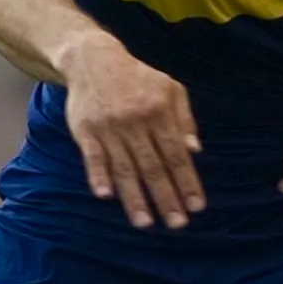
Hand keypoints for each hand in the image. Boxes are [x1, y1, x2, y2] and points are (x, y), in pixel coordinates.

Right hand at [60, 38, 204, 229]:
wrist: (94, 60)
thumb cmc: (137, 77)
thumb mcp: (170, 88)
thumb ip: (184, 119)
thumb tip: (195, 150)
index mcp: (160, 112)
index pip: (177, 155)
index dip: (187, 182)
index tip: (197, 206)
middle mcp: (136, 122)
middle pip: (153, 167)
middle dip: (166, 197)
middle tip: (177, 223)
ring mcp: (110, 128)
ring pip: (124, 169)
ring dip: (135, 198)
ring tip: (145, 223)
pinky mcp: (85, 131)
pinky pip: (93, 157)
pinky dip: (98, 176)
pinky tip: (105, 196)